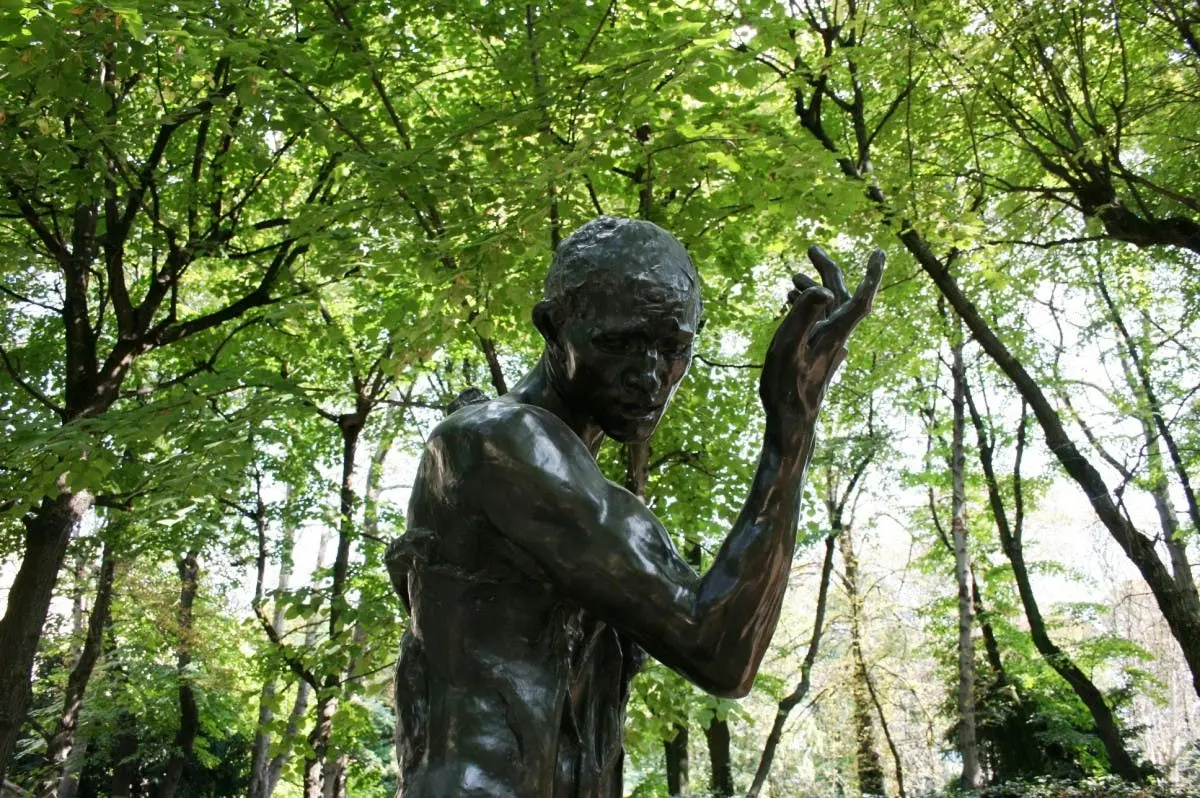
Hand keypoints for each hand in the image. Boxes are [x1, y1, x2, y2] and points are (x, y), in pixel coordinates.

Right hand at [759, 246, 883, 436]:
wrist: (792, 422)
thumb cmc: (785, 387)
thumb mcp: (787, 347)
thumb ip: (803, 315)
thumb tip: (822, 290)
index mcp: (834, 333)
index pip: (859, 298)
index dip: (871, 274)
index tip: (879, 252)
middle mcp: (837, 338)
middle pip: (839, 297)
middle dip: (827, 271)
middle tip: (811, 248)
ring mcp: (830, 348)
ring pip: (828, 310)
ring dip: (814, 291)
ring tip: (792, 277)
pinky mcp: (822, 356)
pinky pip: (820, 323)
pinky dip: (808, 308)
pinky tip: (793, 305)